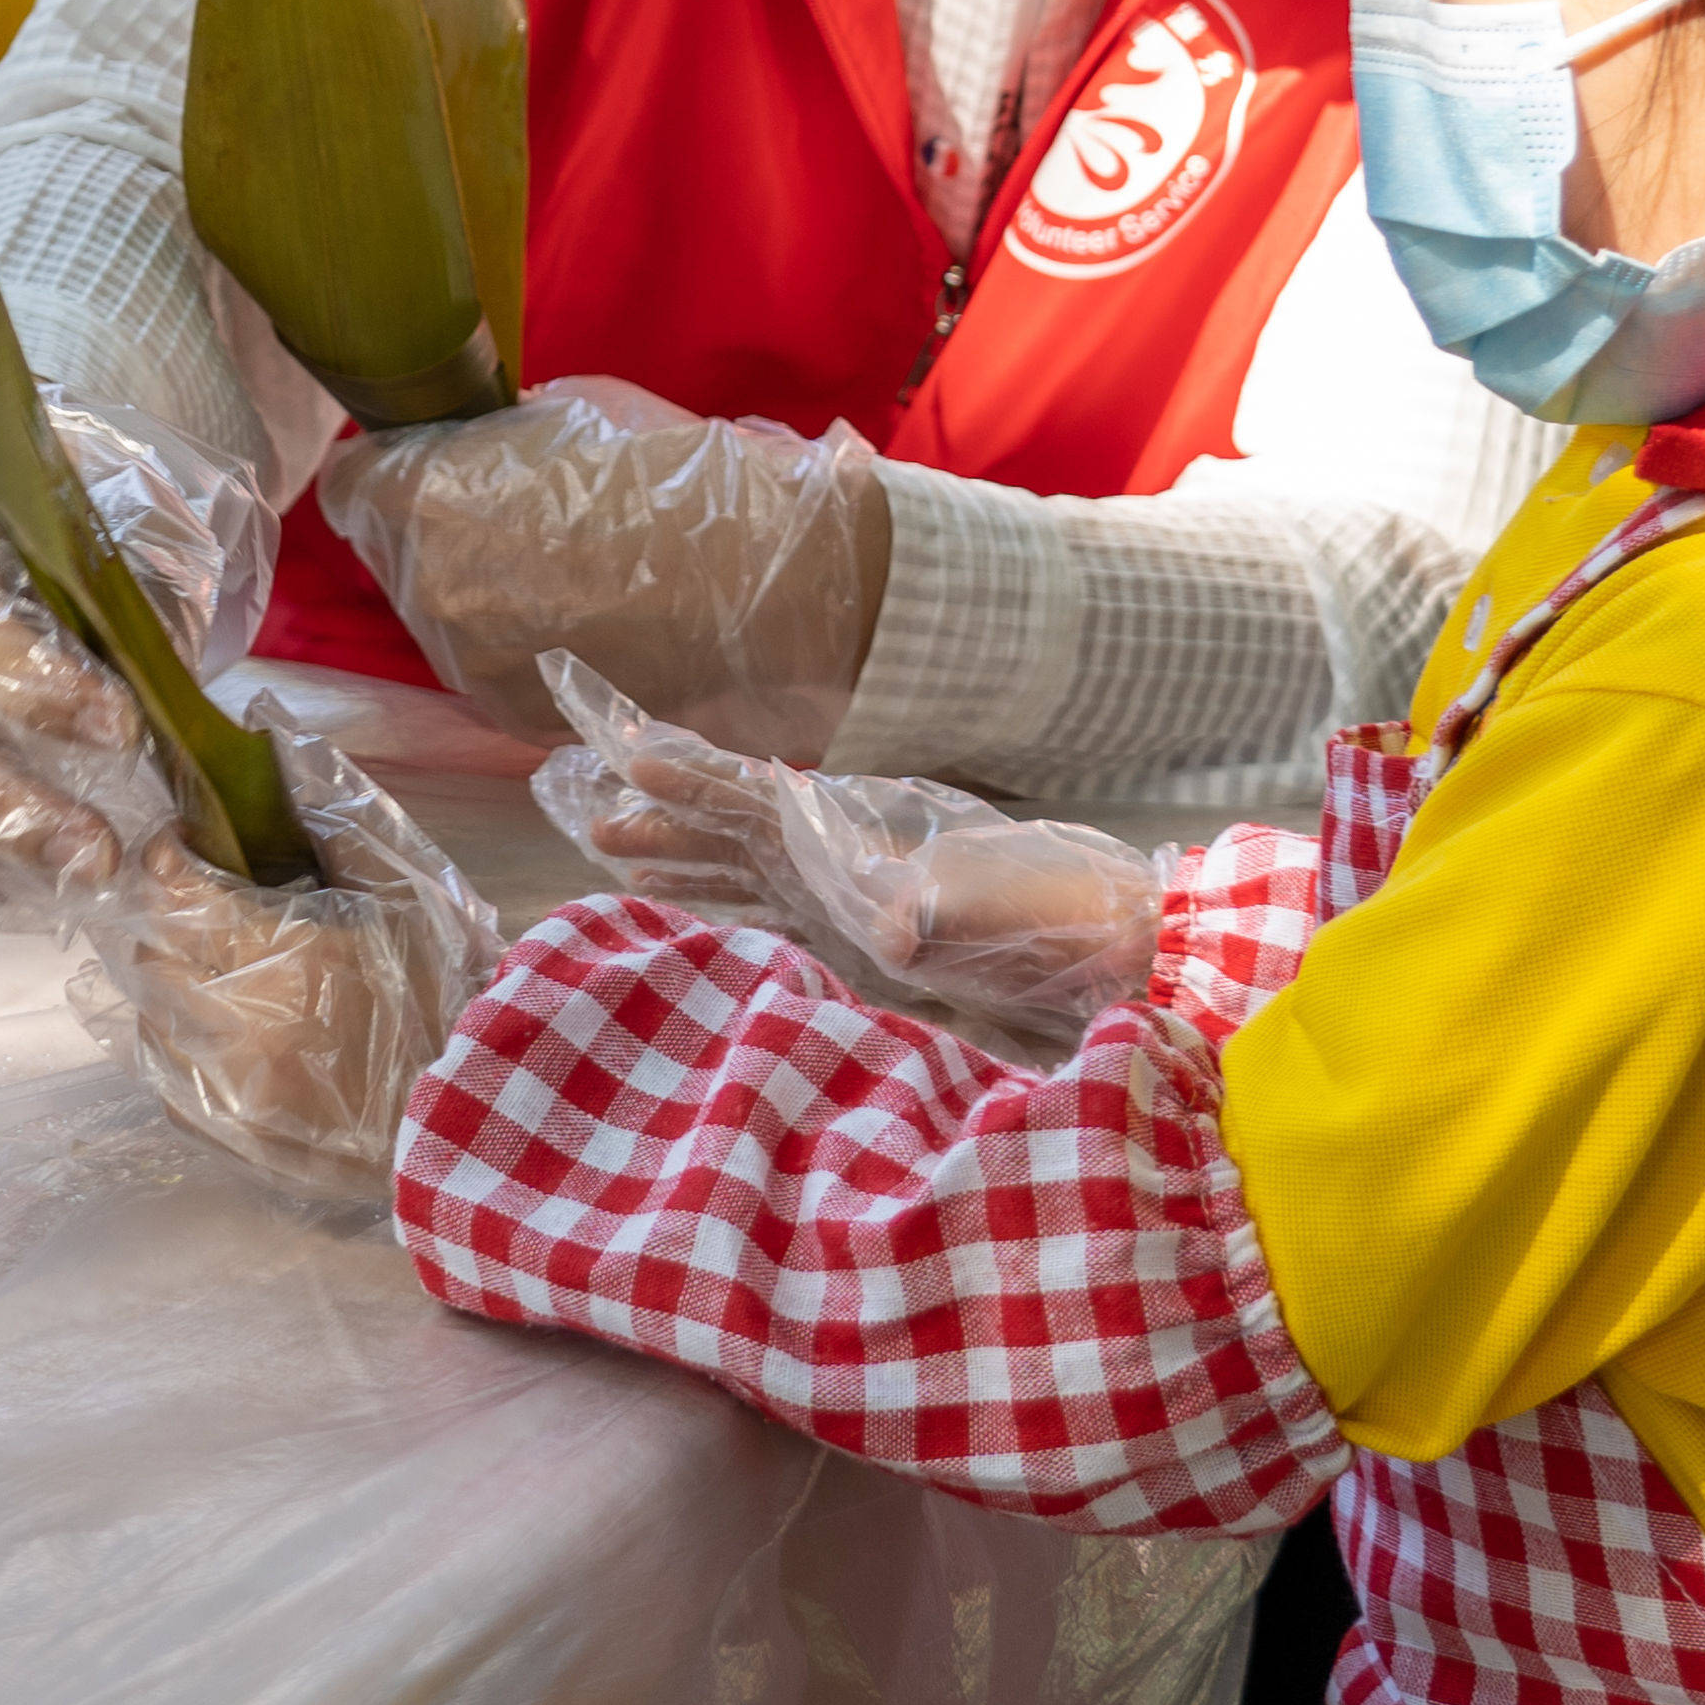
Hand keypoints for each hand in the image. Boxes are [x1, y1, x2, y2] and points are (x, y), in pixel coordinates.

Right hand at [0, 391, 270, 934]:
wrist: (7, 507)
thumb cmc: (73, 516)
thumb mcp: (116, 515)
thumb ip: (135, 600)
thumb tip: (164, 714)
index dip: (29, 682)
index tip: (121, 730)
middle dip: (0, 809)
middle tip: (99, 856)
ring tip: (65, 889)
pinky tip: (12, 899)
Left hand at [81, 725, 501, 1199]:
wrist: (478, 1114)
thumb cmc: (446, 989)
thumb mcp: (404, 886)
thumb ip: (332, 813)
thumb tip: (268, 739)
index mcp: (283, 955)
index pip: (173, 888)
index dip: (172, 855)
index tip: (189, 844)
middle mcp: (236, 1028)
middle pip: (147, 949)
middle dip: (167, 917)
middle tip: (207, 903)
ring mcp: (223, 1091)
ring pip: (147, 1014)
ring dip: (170, 980)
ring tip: (222, 966)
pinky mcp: (224, 1135)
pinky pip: (166, 1074)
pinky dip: (183, 1042)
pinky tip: (229, 1027)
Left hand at [313, 375, 886, 761]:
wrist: (771, 588)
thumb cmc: (679, 478)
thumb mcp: (576, 410)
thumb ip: (497, 432)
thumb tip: (471, 444)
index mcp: (431, 501)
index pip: (354, 483)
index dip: (394, 464)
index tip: (432, 459)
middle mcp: (427, 590)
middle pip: (395, 550)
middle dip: (439, 527)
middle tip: (516, 510)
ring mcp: (468, 663)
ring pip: (439, 613)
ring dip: (477, 587)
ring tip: (566, 564)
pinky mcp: (514, 713)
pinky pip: (488, 662)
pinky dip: (518, 640)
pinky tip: (586, 614)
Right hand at [531, 657, 1163, 1043]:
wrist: (1113, 951)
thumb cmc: (1056, 915)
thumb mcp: (998, 908)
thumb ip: (943, 912)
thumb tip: (891, 926)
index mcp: (867, 830)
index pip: (761, 795)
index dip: (695, 778)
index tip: (630, 754)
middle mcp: (849, 855)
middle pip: (736, 827)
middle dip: (668, 817)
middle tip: (591, 810)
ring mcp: (854, 898)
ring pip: (747, 871)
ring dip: (686, 864)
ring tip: (617, 855)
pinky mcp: (865, 948)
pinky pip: (773, 920)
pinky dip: (724, 914)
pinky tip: (692, 922)